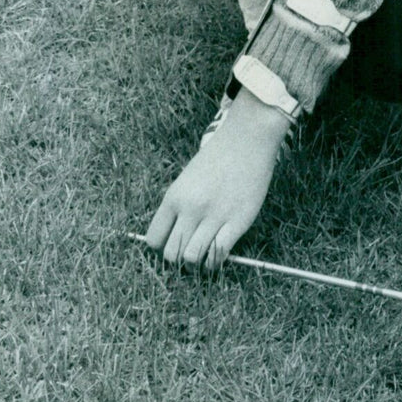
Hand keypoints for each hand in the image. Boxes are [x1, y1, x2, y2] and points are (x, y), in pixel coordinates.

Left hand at [145, 88, 291, 268]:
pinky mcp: (238, 221)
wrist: (247, 139)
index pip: (154, 239)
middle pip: (171, 255)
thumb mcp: (188, 177)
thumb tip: (174, 234)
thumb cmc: (218, 156)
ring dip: (196, 263)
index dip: (161, 247)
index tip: (171, 244)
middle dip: (178, 258)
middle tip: (189, 251)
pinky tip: (217, 254)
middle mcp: (191, 208)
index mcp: (174, 197)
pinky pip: (218, 254)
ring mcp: (214, 216)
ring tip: (203, 254)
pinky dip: (216, 261)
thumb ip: (179, 205)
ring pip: (192, 259)